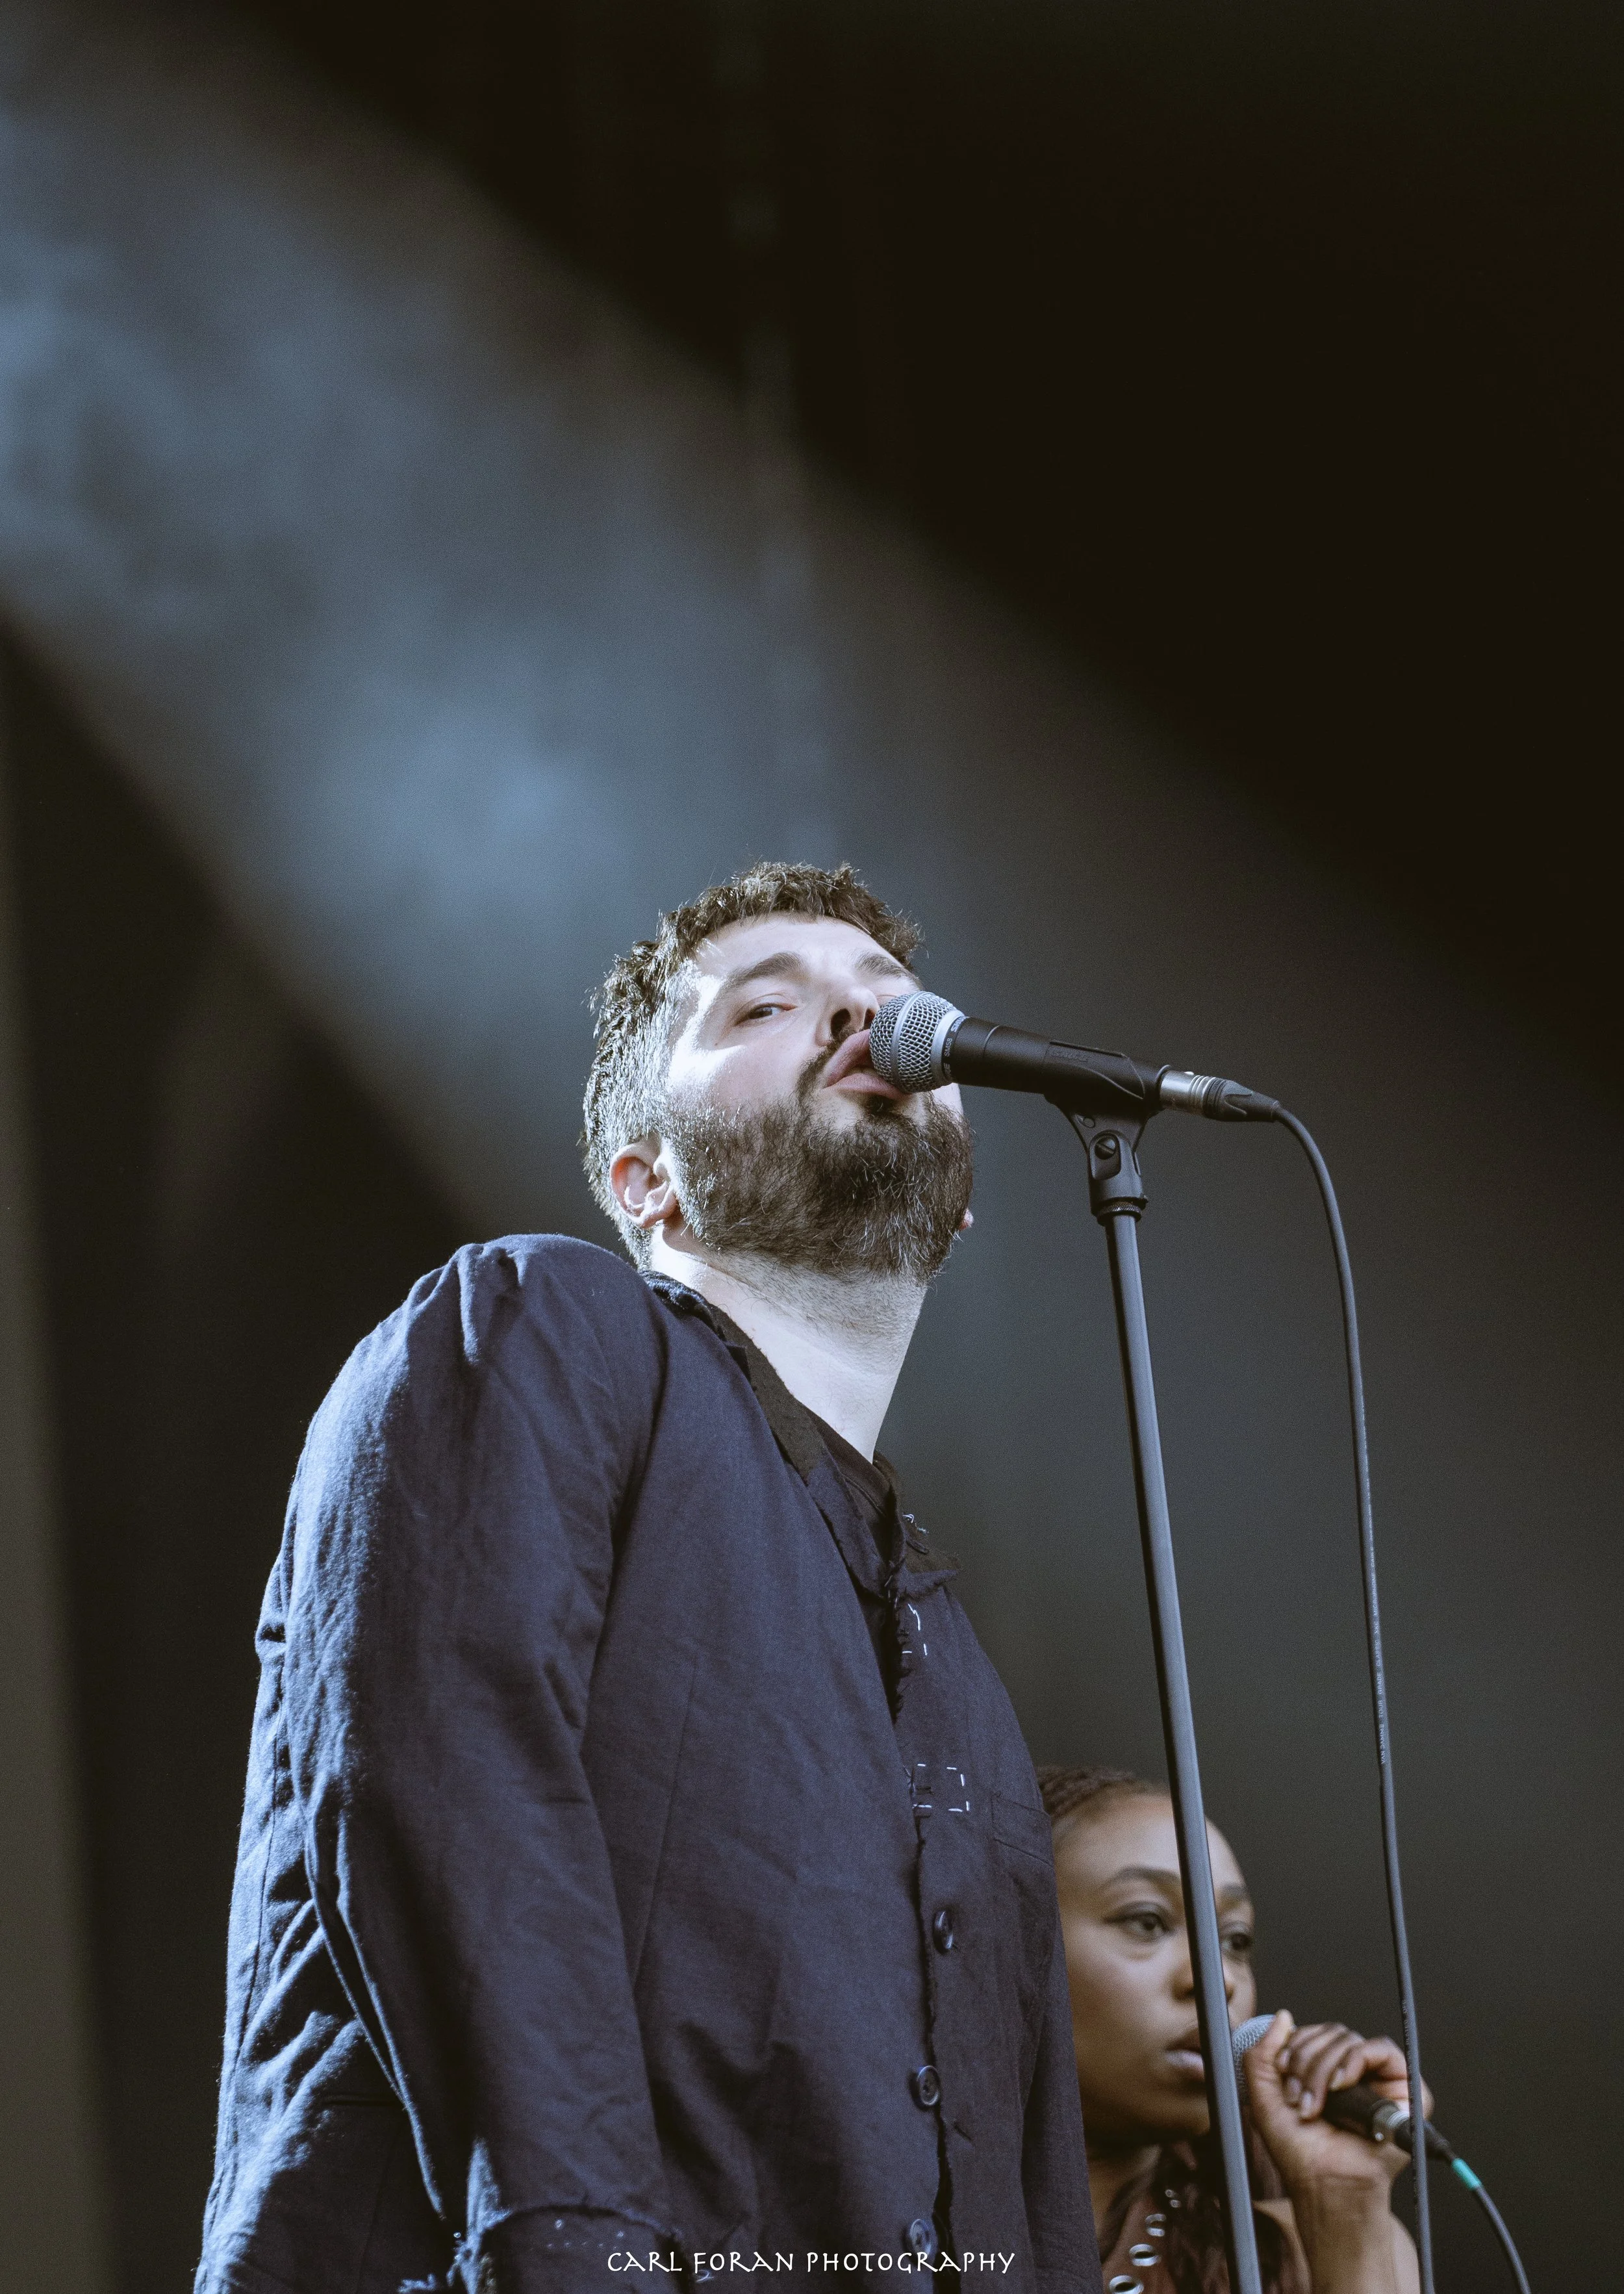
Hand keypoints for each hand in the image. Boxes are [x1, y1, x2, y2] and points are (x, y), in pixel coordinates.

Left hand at [1242, 2012, 1423, 2293]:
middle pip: (1329, 2033)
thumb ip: (1262, 2054)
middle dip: (1306, 2062)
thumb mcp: (1264, 2096)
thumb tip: (1283, 2016)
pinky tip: (1340, 2085)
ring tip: (1316, 2105)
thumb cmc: (1298, 2150)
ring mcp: (1378, 2078)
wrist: (1324, 2183)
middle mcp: (1352, 2071)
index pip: (1312, 2032)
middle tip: (1298, 2098)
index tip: (1282, 2075)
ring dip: (1324, 2069)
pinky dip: (1355, 2060)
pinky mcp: (1404, 2088)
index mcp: (1323, 2070)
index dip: (1293, 2046)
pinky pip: (1382, 2049)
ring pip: (1348, 2039)